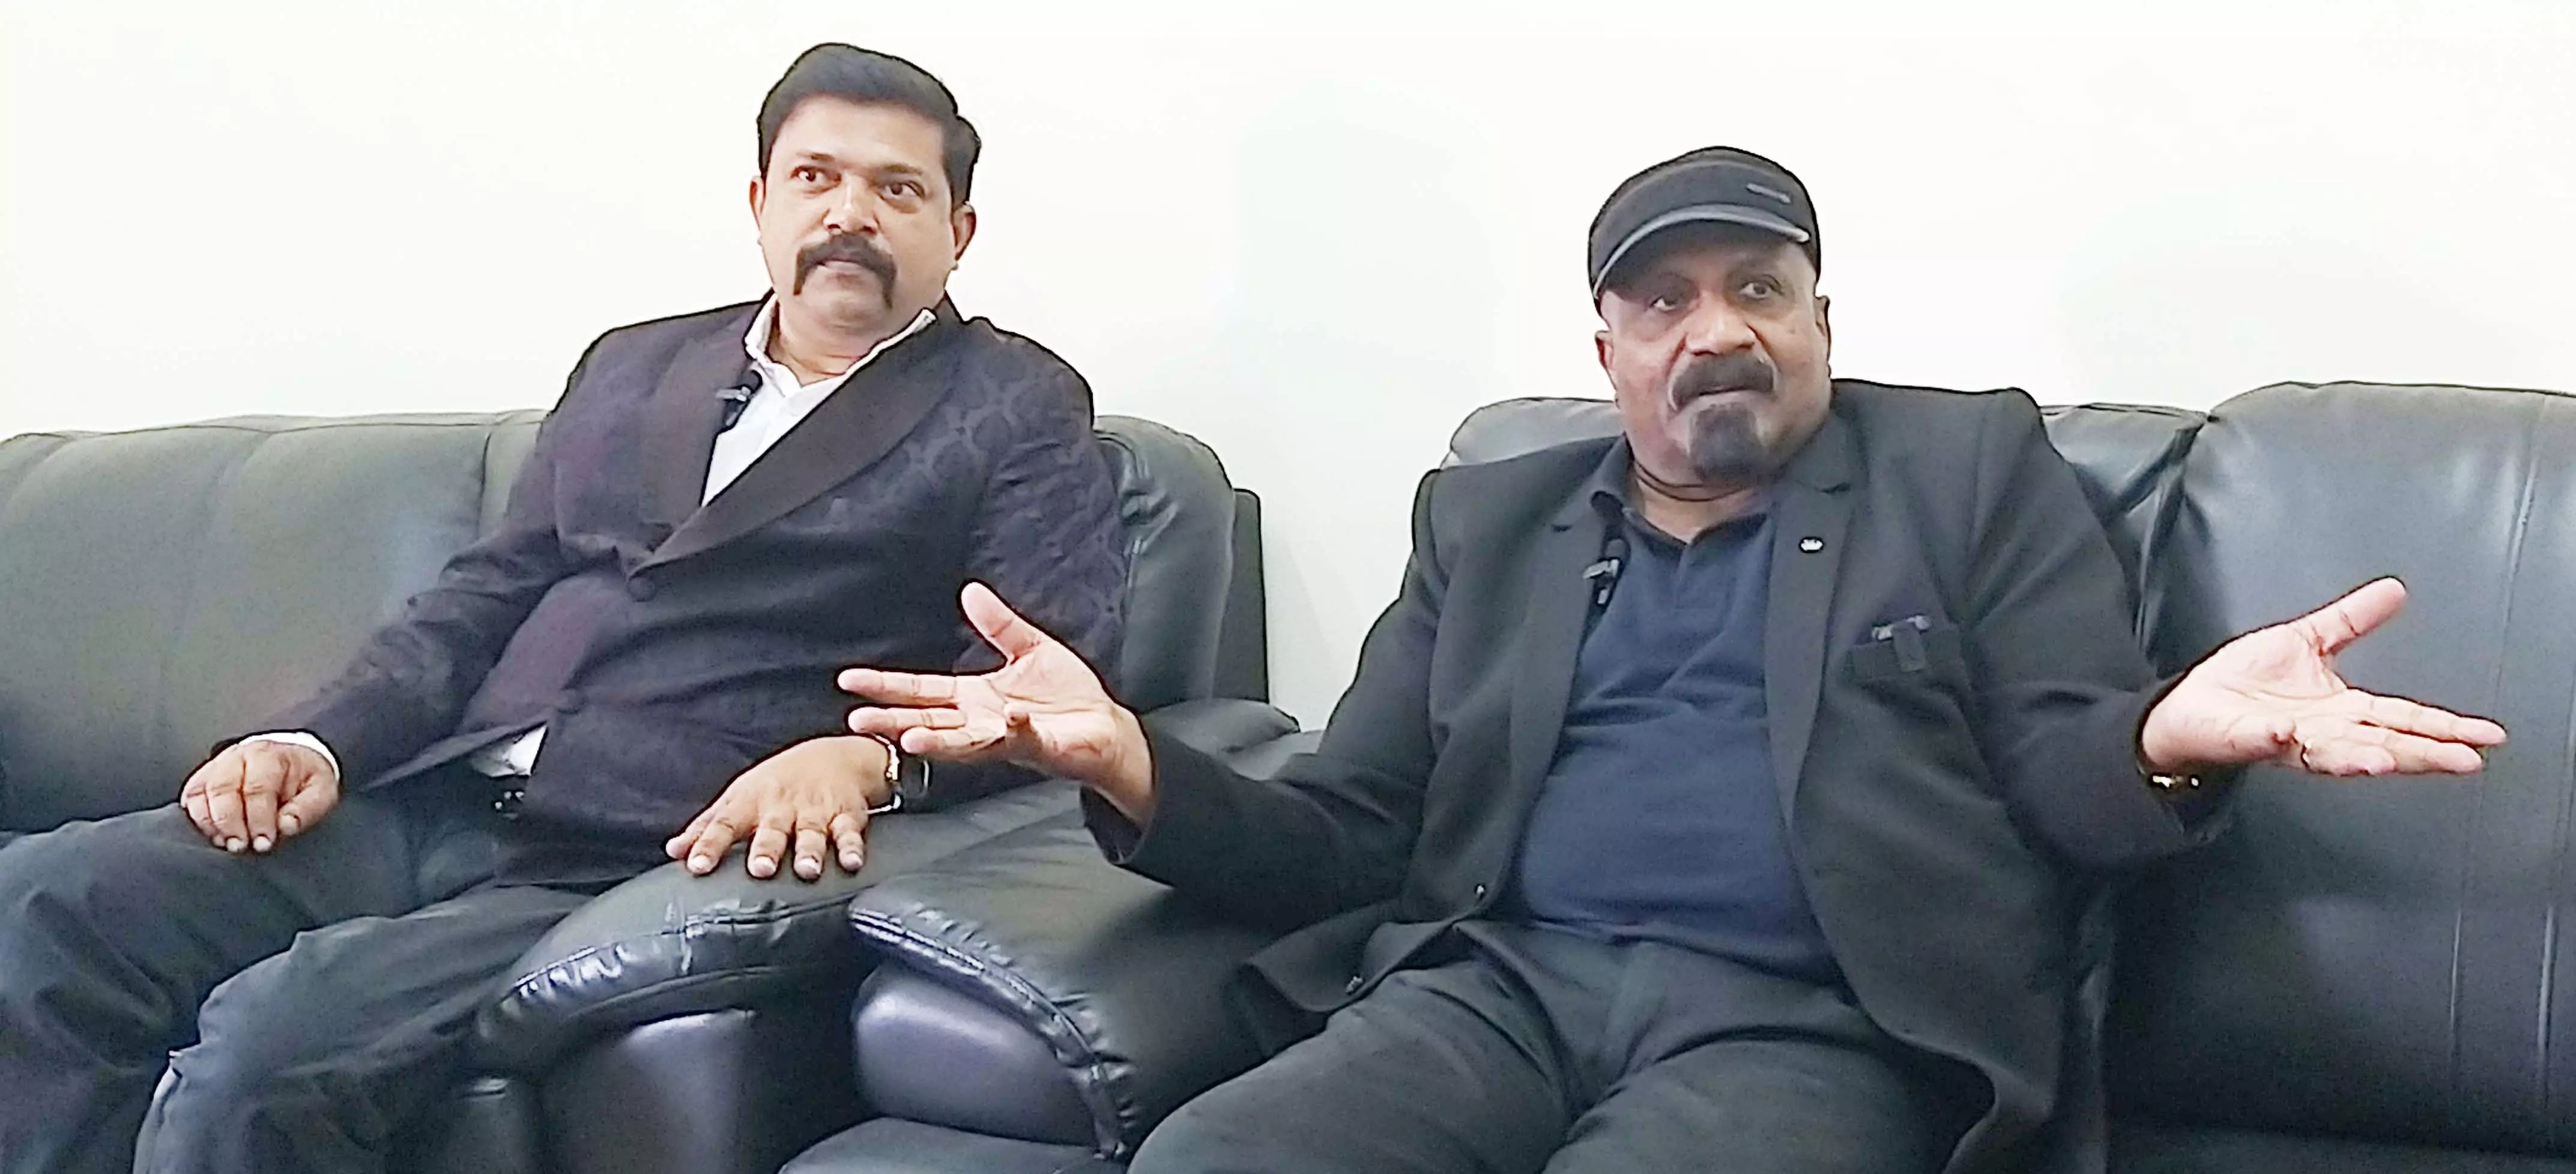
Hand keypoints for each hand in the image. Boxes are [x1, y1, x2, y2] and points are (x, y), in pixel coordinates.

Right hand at [180, 741, 339, 852]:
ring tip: (225, 843)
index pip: (258, 788)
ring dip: (210, 823)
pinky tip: (211, 834)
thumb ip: (306, 809)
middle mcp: (238, 757)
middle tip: (239, 846)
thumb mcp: (321, 791)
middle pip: (222, 789)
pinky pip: (190, 798)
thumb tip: (286, 826)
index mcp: (269, 756)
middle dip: (229, 823)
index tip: (263, 842)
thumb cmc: (305, 779)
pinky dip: (196, 818)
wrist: (291, 760)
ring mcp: (217, 767)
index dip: (258, 819)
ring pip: (200, 793)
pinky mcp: (203, 780)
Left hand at [665, 736, 884, 880]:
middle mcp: (782, 807)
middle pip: (772, 830)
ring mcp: (815, 811)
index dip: (709, 845)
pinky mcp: (847, 815)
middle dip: (766, 849)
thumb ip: (707, 827)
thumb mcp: (739, 798)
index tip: (697, 865)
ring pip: (811, 833)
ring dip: (810, 851)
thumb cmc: (778, 783)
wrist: (835, 755)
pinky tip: (851, 862)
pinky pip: (850, 832)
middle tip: (760, 868)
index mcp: (750, 803)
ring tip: (807, 870)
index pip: (724, 825)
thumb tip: (674, 850)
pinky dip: (852, 847)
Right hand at [840, 582, 1154, 816]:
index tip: (851, 680)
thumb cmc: (1069, 696)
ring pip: (962, 741)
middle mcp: (980, 722)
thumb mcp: (1030, 648)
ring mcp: (1005, 738)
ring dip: (936, 740)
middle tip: (858, 720)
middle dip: (892, 720)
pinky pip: (1021, 738)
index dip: (885, 685)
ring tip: (909, 736)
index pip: (920, 691)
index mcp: (973, 698)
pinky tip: (1006, 717)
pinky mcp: (1036, 746)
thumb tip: (971, 591)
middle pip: (927, 721)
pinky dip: (1014, 729)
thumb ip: (999, 624)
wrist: (1106, 728)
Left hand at [2141, 578, 2506, 776]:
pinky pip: (2265, 740)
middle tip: (2464, 760)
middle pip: (2384, 743)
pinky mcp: (2250, 739)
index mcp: (2342, 709)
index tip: (2485, 736)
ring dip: (2359, 756)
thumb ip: (2352, 620)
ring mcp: (2289, 740)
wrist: (2192, 705)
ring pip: (2332, 752)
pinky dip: (2277, 739)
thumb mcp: (2307, 640)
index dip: (2445, 726)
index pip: (2404, 718)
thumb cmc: (2245, 681)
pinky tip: (2288, 734)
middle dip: (2423, 752)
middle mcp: (2324, 732)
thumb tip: (2394, 590)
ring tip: (2388, 759)